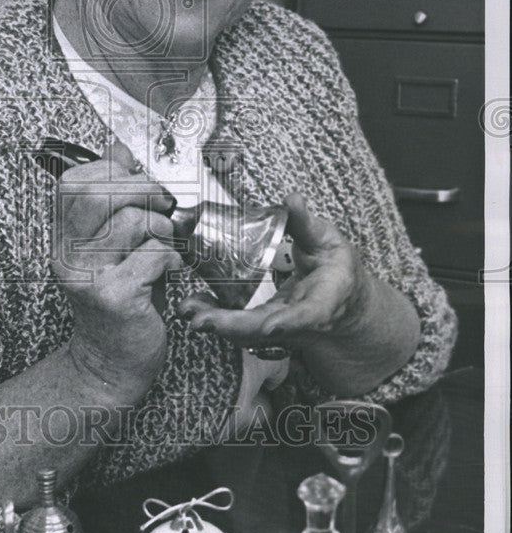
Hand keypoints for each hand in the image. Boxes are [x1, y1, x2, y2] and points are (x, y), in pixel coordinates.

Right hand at [52, 140, 182, 400]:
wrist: (110, 363)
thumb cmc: (120, 296)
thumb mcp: (111, 242)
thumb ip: (113, 198)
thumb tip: (118, 148)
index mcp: (62, 236)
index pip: (74, 183)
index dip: (113, 172)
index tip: (138, 183)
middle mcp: (65, 254)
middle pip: (98, 194)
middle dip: (142, 190)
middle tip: (163, 206)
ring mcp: (86, 277)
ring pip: (132, 222)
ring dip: (162, 229)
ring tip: (166, 246)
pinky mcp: (113, 298)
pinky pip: (152, 255)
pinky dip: (170, 258)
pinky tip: (168, 271)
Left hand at [178, 192, 370, 349]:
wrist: (343, 303)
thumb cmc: (338, 271)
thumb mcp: (329, 242)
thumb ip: (306, 224)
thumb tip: (292, 199)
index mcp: (323, 302)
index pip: (307, 316)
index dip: (289, 323)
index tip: (270, 327)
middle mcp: (298, 323)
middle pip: (264, 330)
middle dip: (232, 326)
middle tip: (201, 319)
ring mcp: (278, 328)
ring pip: (246, 333)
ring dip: (216, 323)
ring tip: (188, 309)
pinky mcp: (263, 325)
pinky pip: (237, 325)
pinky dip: (215, 316)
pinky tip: (193, 306)